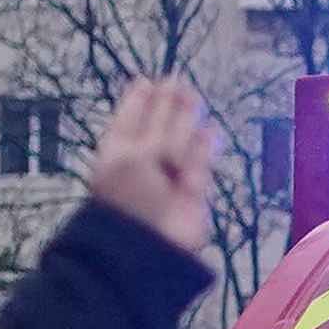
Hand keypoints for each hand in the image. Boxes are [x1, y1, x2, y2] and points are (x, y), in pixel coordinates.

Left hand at [81, 78, 220, 257]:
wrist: (146, 247)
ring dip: (186, 122)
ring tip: (193, 97)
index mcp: (117, 155)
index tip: (146, 81)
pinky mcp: (191, 198)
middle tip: (177, 82)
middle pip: (156, 130)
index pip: (127, 122)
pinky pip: (198, 168)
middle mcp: (141, 166)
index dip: (136, 102)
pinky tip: (210, 131)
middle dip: (166, 107)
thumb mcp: (133, 155)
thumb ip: (149, 124)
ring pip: (179, 145)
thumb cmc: (129, 197)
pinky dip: (204, 150)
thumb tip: (148, 84)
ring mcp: (167, 182)